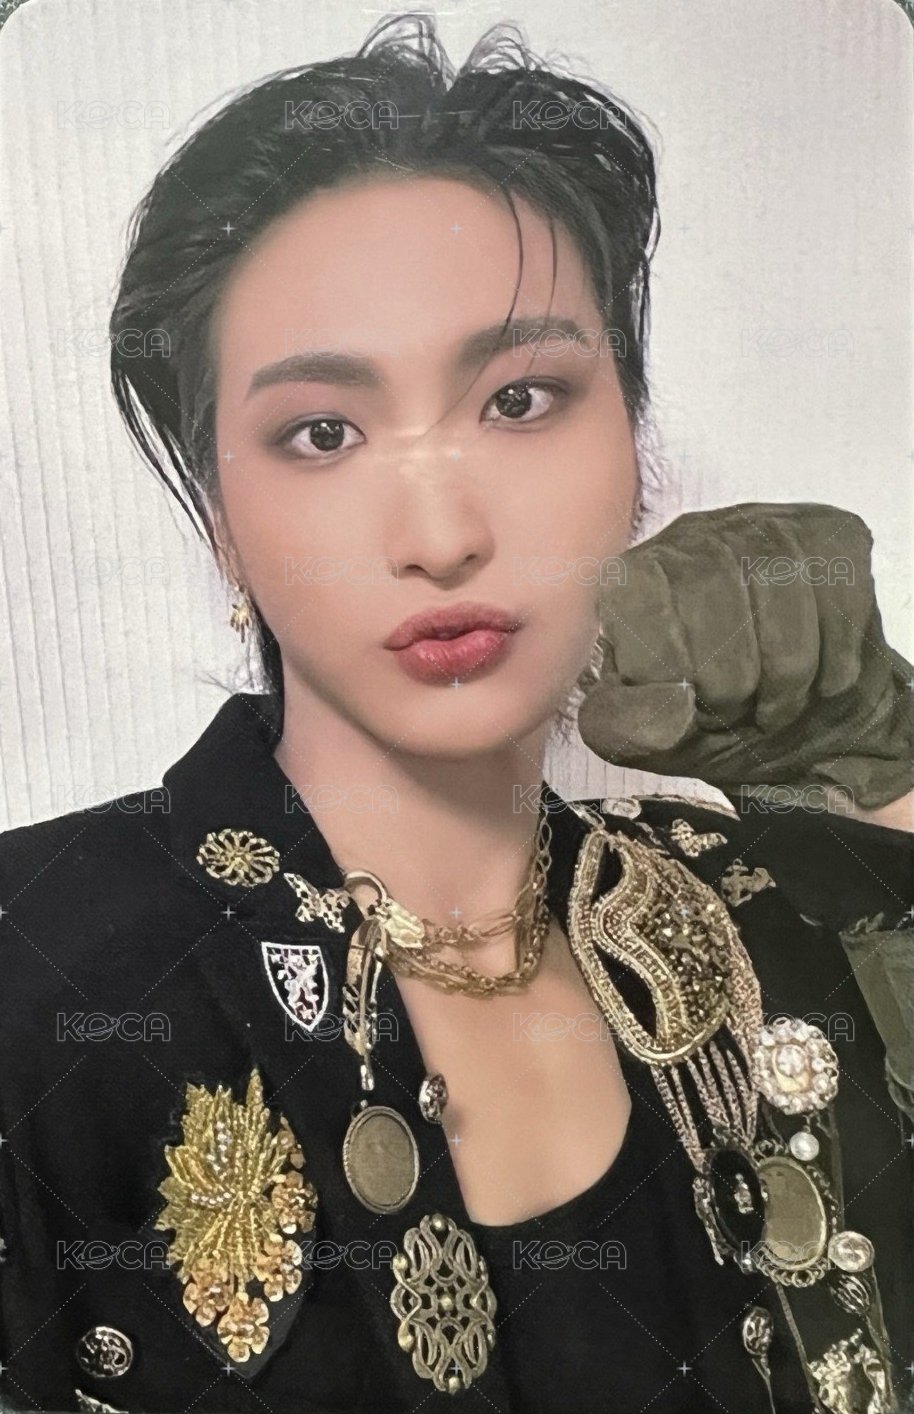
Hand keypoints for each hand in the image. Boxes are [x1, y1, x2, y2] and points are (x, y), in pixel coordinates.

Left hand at [577, 502, 912, 809]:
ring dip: (784, 682)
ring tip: (771, 705)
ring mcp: (765, 527)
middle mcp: (693, 536)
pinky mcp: (832, 535)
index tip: (681, 700)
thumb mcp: (646, 738)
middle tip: (732, 710)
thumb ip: (625, 726)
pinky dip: (831, 668)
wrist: (800, 723)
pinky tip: (815, 681)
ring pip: (783, 598)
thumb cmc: (708, 720)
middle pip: (712, 597)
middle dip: (728, 685)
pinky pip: (840, 599)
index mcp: (632, 576)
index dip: (665, 666)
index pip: (638, 598)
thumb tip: (670, 700)